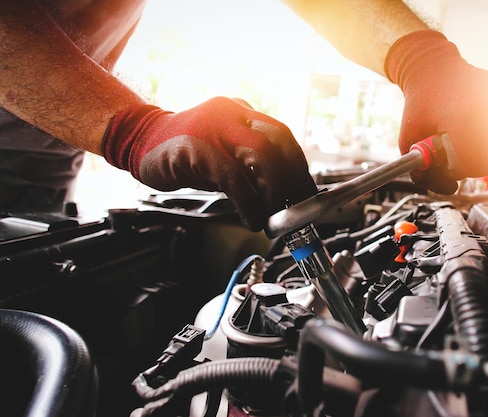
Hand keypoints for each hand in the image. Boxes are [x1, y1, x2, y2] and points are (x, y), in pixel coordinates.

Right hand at [102, 97, 317, 230]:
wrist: (137, 140)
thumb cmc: (184, 154)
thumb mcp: (224, 157)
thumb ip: (251, 169)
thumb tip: (283, 198)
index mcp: (243, 114)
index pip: (283, 138)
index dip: (300, 169)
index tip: (307, 196)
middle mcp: (233, 113)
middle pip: (279, 142)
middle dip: (294, 180)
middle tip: (299, 211)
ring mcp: (214, 125)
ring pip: (261, 155)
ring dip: (275, 192)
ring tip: (277, 218)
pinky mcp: (195, 145)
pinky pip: (232, 175)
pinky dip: (248, 201)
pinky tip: (252, 218)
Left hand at [385, 30, 487, 193]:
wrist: (433, 67)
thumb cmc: (421, 103)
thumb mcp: (409, 139)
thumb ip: (421, 171)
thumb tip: (447, 188)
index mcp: (463, 121)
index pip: (472, 166)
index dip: (457, 169)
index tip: (447, 160)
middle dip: (475, 163)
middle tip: (460, 150)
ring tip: (470, 134)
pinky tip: (484, 123)